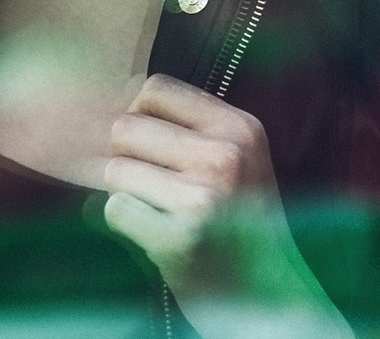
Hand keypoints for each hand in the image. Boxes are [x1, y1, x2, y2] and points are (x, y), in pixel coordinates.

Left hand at [103, 73, 276, 284]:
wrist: (266, 292)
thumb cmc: (242, 221)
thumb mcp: (241, 159)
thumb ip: (194, 129)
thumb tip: (121, 102)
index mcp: (241, 128)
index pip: (155, 88)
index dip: (140, 116)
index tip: (152, 144)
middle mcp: (226, 156)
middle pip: (125, 128)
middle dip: (127, 157)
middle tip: (155, 185)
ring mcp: (203, 198)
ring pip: (114, 171)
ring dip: (125, 193)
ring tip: (160, 211)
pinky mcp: (179, 238)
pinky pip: (113, 210)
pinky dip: (124, 224)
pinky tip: (156, 235)